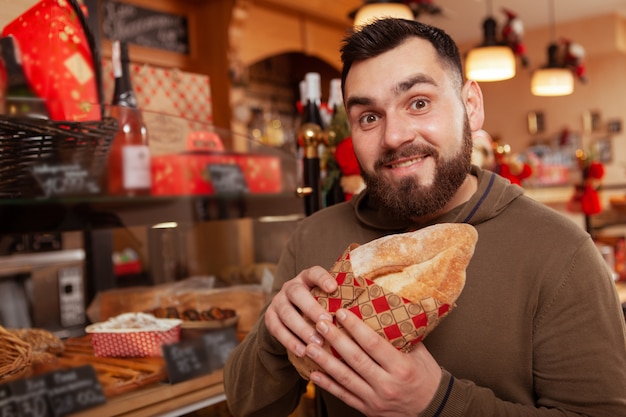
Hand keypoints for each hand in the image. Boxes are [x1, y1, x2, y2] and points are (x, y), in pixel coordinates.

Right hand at [265, 266, 337, 356]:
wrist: (288, 314)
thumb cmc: (318, 306)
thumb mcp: (326, 298)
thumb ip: (340, 299)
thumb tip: (371, 307)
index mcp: (307, 278)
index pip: (314, 272)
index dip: (322, 278)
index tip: (333, 287)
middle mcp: (290, 287)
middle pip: (297, 293)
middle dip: (311, 308)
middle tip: (326, 321)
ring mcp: (278, 302)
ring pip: (287, 313)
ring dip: (301, 329)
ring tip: (316, 343)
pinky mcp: (270, 318)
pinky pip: (277, 330)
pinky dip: (290, 341)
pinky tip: (302, 351)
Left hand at [306, 308, 441, 415]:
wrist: (434, 409)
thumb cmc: (426, 376)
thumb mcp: (420, 353)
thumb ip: (400, 335)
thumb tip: (382, 309)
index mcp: (401, 368)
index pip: (373, 344)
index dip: (355, 327)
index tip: (341, 313)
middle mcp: (387, 384)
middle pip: (355, 359)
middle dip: (335, 340)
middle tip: (320, 323)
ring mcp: (375, 399)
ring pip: (345, 378)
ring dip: (325, 361)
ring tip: (310, 346)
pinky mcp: (368, 409)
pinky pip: (344, 395)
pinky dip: (327, 385)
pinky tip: (314, 373)